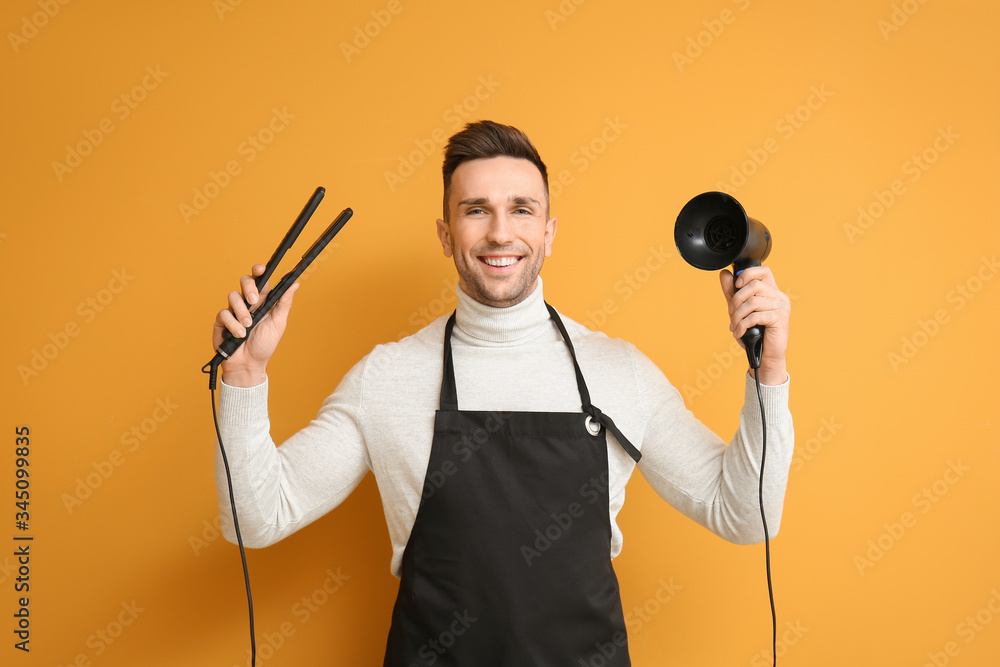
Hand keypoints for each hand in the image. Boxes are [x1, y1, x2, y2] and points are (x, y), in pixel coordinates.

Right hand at [212, 263, 298, 386]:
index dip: (259, 270)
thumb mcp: (278, 323)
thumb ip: (284, 303)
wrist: (249, 364)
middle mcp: (248, 302)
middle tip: (254, 301)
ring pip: (233, 296)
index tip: (260, 268)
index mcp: (263, 300)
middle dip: (249, 287)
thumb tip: (294, 284)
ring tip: (248, 326)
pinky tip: (239, 334)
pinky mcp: (222, 320)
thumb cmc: (265, 344)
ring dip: (242, 311)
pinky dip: (233, 324)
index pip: (260, 280)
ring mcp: (234, 310)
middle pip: (245, 281)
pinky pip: (224, 313)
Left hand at [719, 266, 789, 384]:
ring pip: (753, 302)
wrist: (764, 355)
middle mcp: (780, 296)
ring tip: (735, 325)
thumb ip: (732, 292)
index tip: (736, 285)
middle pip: (754, 286)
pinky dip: (742, 325)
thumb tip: (724, 274)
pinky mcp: (780, 319)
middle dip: (736, 300)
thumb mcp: (739, 309)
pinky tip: (739, 332)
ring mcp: (782, 307)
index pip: (763, 271)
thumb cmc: (754, 332)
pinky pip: (756, 316)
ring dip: (738, 315)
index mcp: (772, 291)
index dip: (747, 274)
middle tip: (731, 314)